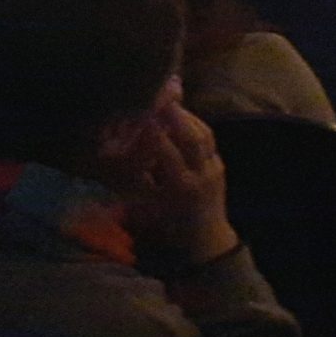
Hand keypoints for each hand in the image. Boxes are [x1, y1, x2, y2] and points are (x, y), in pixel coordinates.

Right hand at [119, 105, 239, 266]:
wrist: (205, 240)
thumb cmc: (168, 227)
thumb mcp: (146, 208)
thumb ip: (136, 181)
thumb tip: (115, 155)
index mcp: (181, 187)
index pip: (169, 153)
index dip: (156, 134)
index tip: (143, 116)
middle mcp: (201, 174)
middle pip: (193, 138)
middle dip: (177, 116)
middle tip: (161, 96)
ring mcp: (214, 167)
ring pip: (204, 135)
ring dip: (187, 116)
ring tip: (170, 99)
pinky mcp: (220, 164)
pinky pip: (209, 139)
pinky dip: (196, 125)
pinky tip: (182, 115)